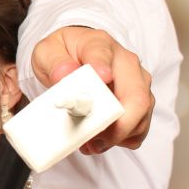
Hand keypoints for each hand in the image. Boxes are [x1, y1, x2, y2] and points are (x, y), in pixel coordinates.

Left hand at [32, 26, 152, 153]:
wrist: (73, 55)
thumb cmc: (63, 53)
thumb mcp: (47, 52)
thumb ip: (54, 62)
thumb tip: (65, 73)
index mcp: (99, 45)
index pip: (103, 55)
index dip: (102, 68)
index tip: (101, 78)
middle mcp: (126, 63)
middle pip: (135, 96)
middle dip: (117, 124)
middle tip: (94, 138)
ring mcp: (137, 83)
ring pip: (141, 115)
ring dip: (118, 136)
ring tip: (91, 143)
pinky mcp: (140, 101)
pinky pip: (139, 126)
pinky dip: (122, 139)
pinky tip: (100, 141)